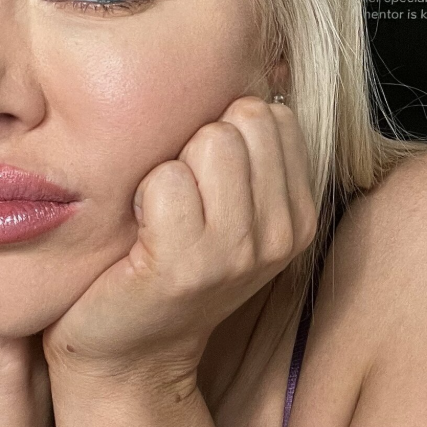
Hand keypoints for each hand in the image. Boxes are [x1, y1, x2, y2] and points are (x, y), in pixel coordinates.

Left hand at [43, 96, 318, 389]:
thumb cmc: (168, 268)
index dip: (225, 131)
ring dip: (169, 169)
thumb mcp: (231, 214)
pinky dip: (141, 194)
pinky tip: (140, 231)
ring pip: (209, 142)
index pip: (275, 115)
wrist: (128, 355)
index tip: (205, 182)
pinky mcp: (186, 265)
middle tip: (178, 200)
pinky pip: (165, 179)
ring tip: (159, 215)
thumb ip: (252, 154)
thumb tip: (263, 71)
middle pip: (244, 120)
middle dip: (198, 143)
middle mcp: (279, 235)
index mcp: (299, 216)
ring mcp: (237, 252)